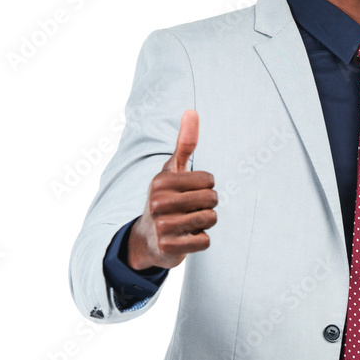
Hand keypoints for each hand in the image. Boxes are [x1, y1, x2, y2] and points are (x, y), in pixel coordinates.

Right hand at [127, 110, 217, 270]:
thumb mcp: (172, 170)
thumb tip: (192, 111)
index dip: (205, 187)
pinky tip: (185, 238)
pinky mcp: (168, 247)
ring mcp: (162, 226)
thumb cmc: (166, 198)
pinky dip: (200, 241)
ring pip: (210, 220)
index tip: (188, 193)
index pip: (209, 180)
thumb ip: (185, 143)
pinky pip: (205, 241)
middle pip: (212, 200)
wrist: (147, 239)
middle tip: (190, 210)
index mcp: (161, 181)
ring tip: (188, 223)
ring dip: (205, 223)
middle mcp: (158, 202)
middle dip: (208, 206)